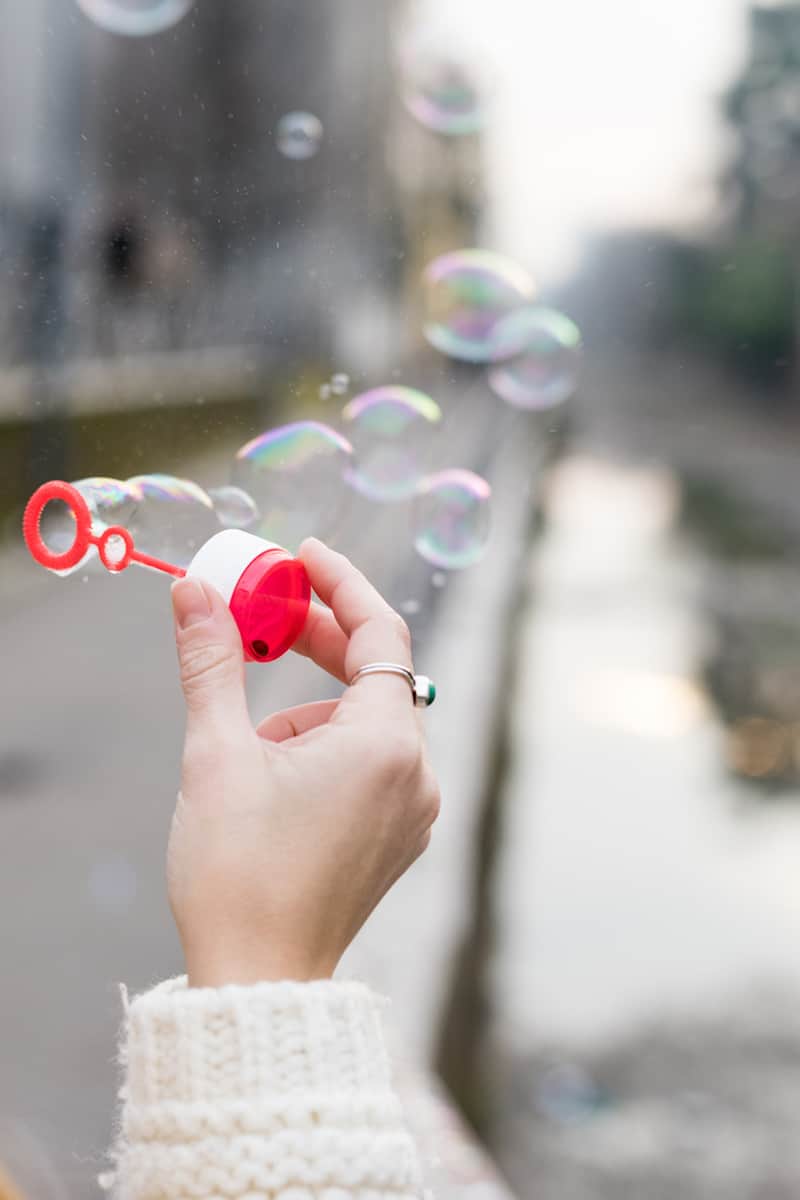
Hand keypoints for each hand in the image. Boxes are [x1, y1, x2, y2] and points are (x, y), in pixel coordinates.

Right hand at [166, 537, 440, 986]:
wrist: (258, 979)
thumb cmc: (238, 873)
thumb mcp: (216, 756)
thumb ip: (212, 663)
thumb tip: (193, 593)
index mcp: (383, 745)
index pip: (380, 633)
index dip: (341, 585)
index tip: (302, 558)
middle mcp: (416, 773)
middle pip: (377, 676)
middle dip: (320, 642)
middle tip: (264, 617)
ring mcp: (415, 810)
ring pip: (368, 724)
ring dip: (311, 712)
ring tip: (250, 753)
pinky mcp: (400, 836)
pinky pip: (373, 765)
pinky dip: (329, 749)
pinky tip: (277, 780)